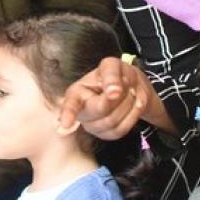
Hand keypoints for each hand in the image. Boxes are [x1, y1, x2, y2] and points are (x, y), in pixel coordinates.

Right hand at [58, 57, 173, 139]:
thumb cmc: (117, 74)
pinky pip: (122, 129)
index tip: (66, 124)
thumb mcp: (113, 65)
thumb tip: (113, 92)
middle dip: (117, 96)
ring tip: (129, 92)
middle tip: (125, 83)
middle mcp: (81, 112)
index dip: (68, 114)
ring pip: (113, 121)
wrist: (131, 86)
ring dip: (128, 103)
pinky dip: (133, 114)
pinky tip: (132, 104)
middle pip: (100, 110)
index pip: (71, 104)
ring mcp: (93, 126)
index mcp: (76, 93)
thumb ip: (111, 75)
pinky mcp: (107, 134)